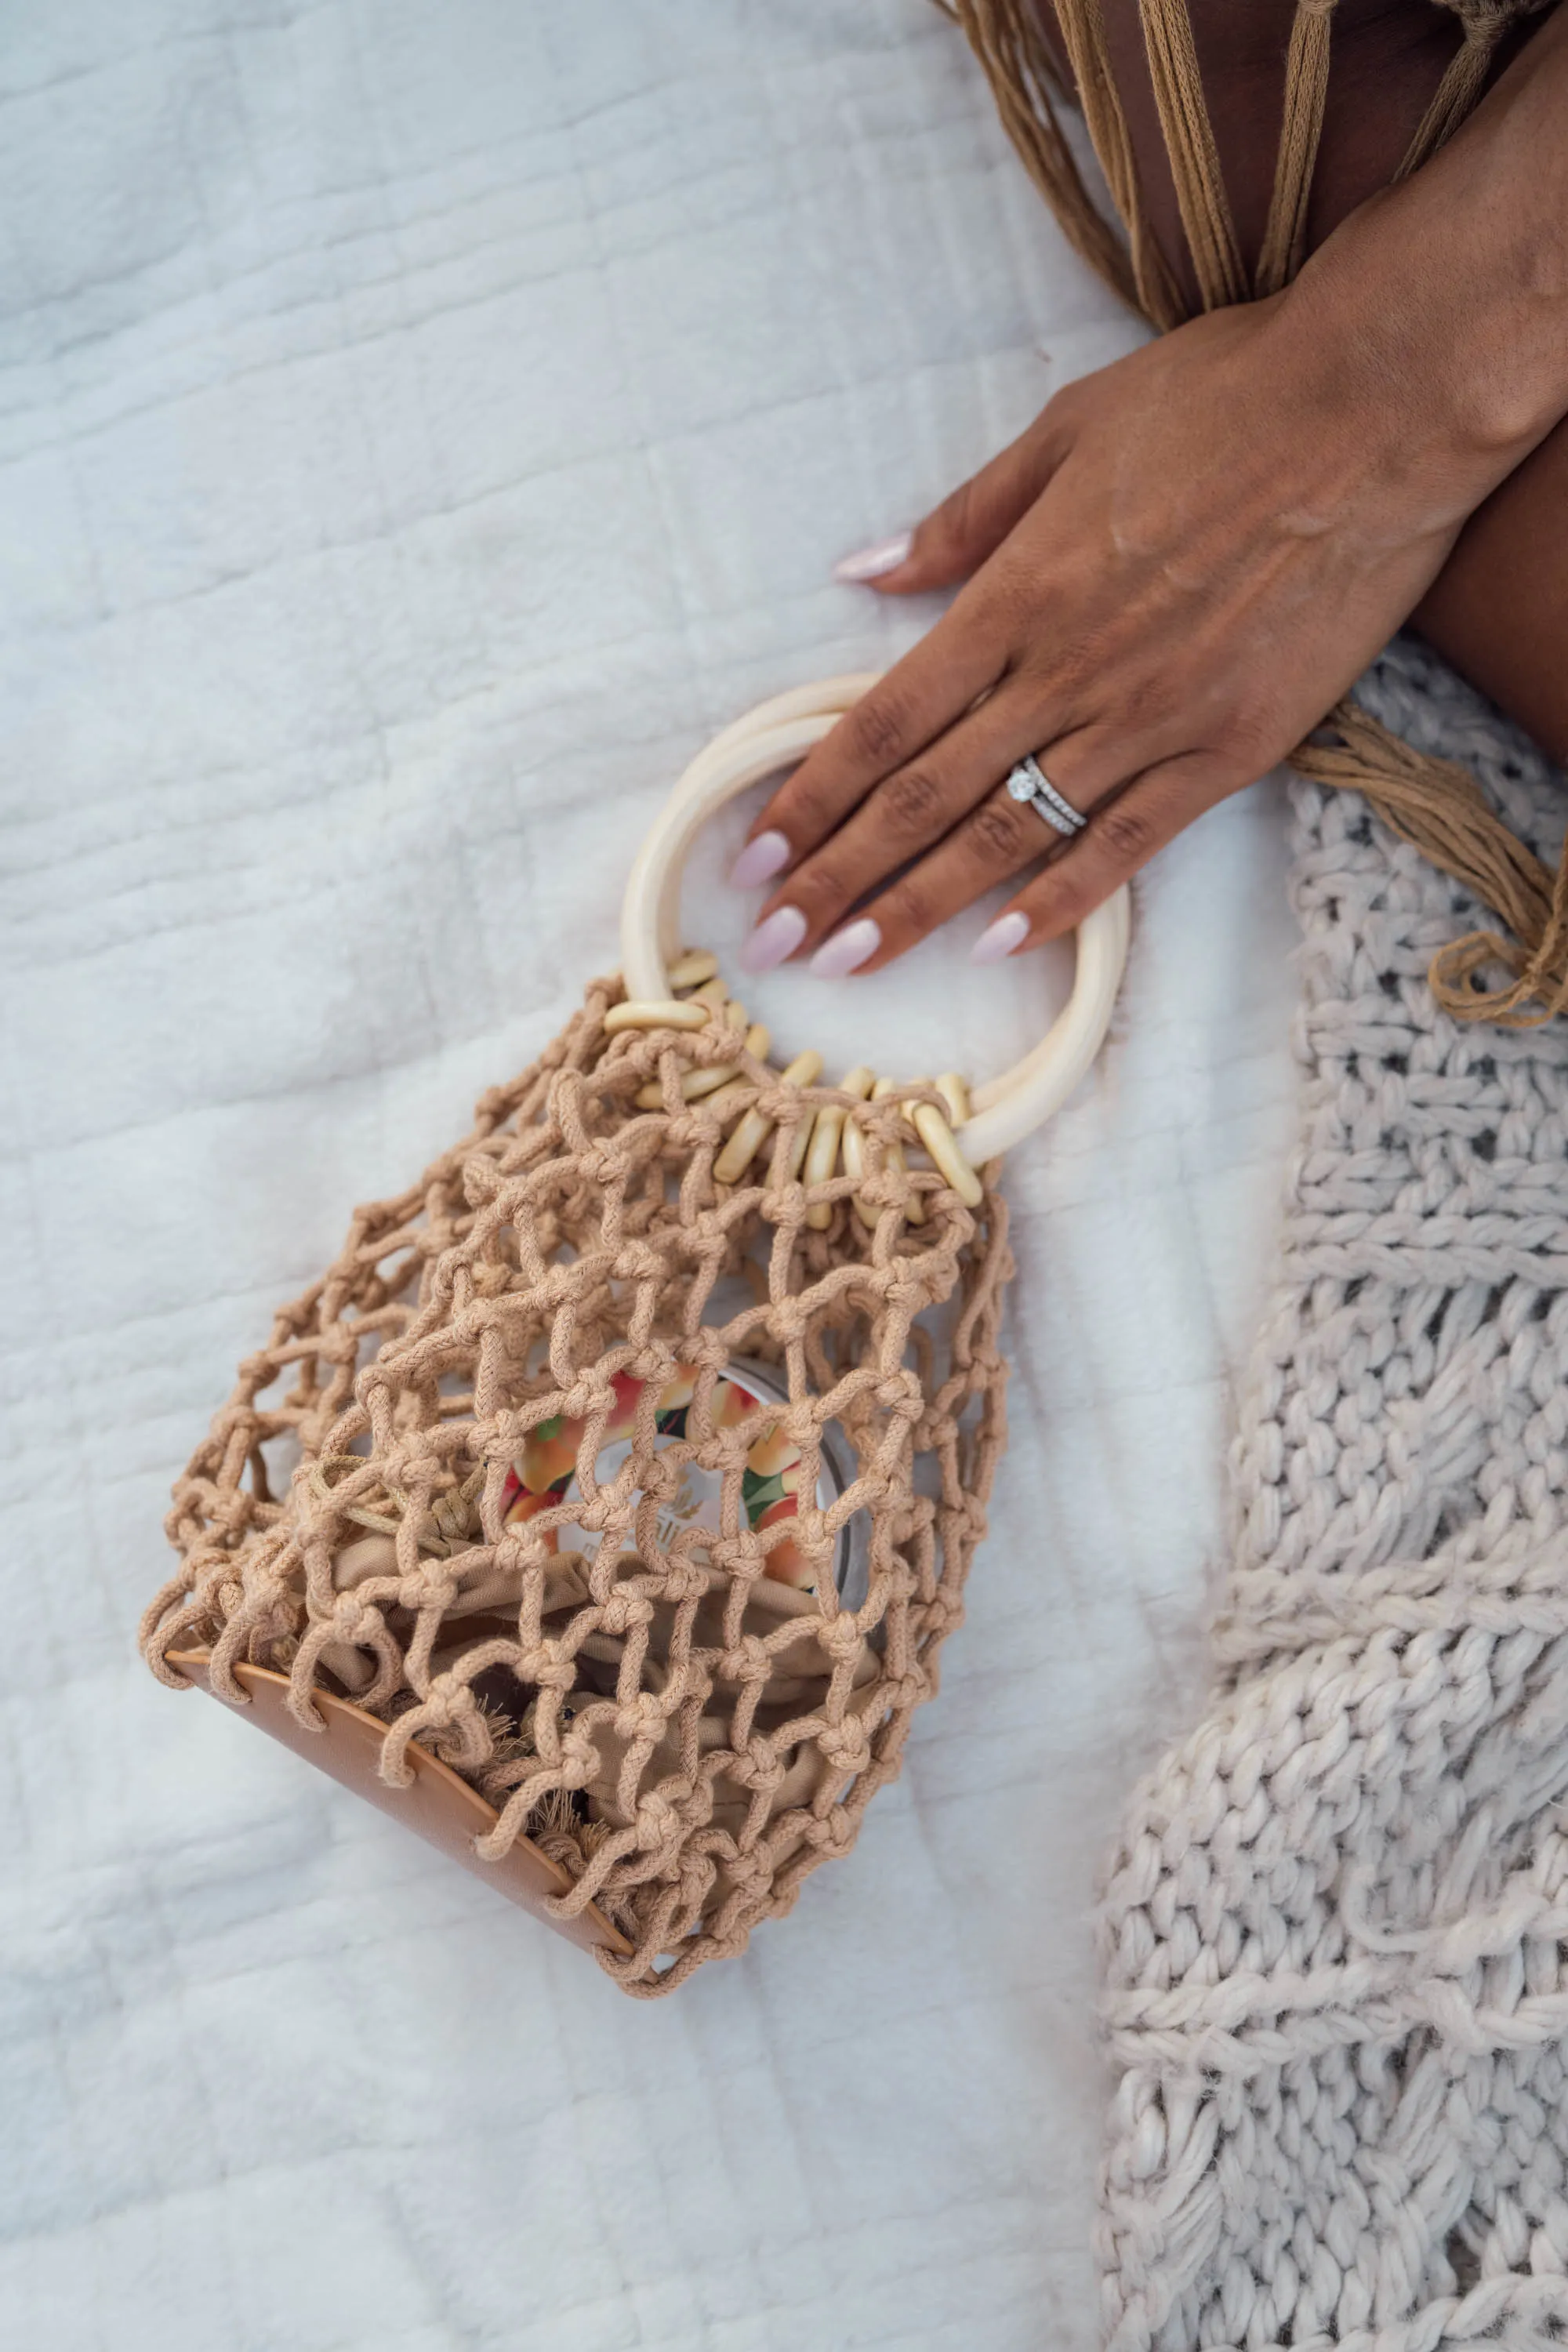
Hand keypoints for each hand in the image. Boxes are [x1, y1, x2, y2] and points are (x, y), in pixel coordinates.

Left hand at [729, 273, 1506, 976]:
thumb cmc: (1221, 402)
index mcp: (1015, 597)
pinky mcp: (1227, 751)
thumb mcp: (1065, 434)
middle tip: (773, 942)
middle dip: (838, 877)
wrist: (1376, 413)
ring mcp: (1147, 721)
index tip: (756, 855)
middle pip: (925, 797)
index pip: (884, 722)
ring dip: (918, 907)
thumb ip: (962, 521)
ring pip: (1007, 836)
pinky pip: (1124, 845)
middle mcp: (1066, 674)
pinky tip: (997, 947)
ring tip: (849, 962)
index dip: (812, 798)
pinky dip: (1058, 901)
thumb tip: (861, 571)